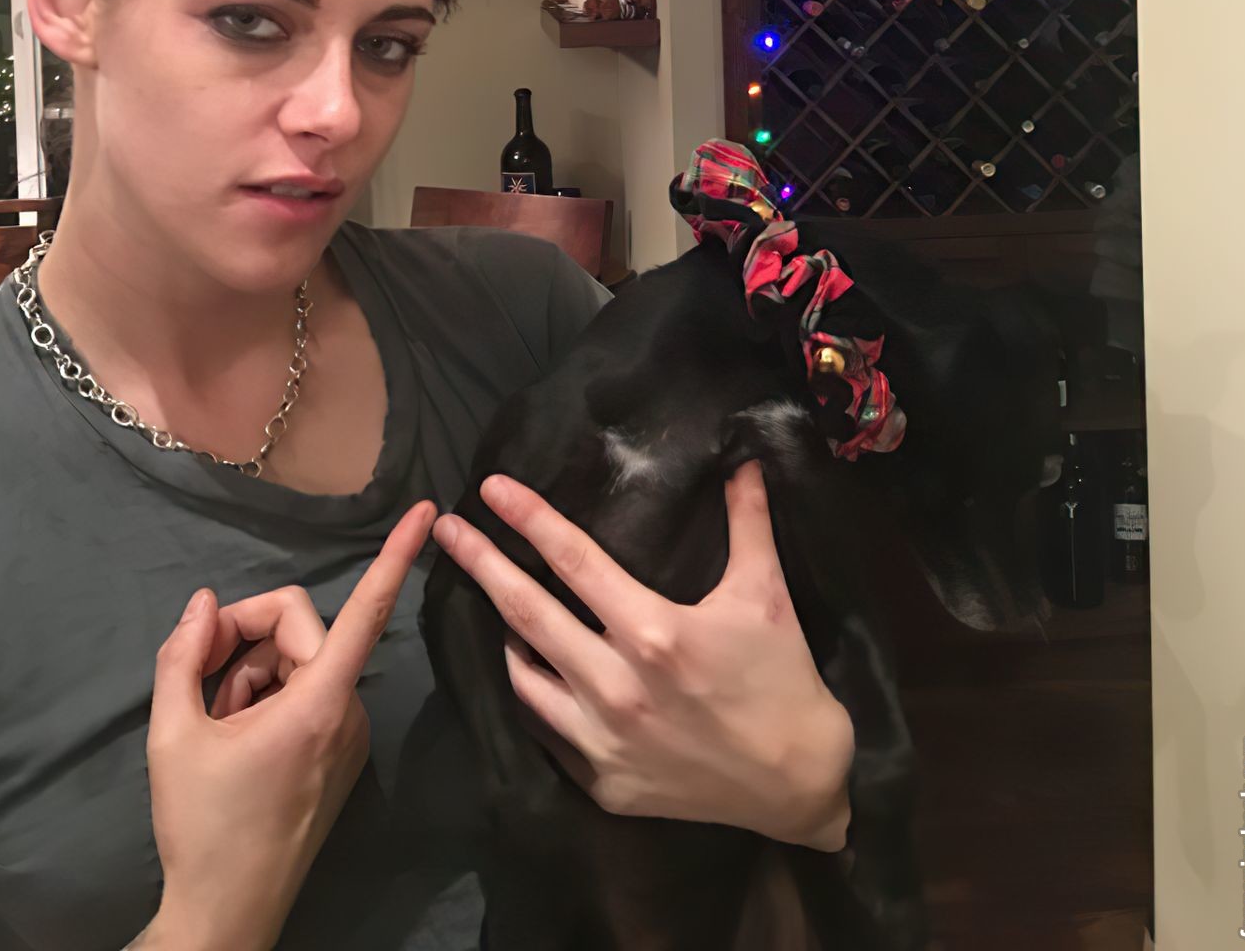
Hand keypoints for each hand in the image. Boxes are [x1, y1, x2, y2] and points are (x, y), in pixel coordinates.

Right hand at [143, 500, 434, 950]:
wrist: (226, 912)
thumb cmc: (201, 826)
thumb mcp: (172, 735)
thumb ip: (183, 656)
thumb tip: (204, 603)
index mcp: (317, 703)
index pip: (366, 612)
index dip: (396, 557)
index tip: (429, 512)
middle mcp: (347, 712)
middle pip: (299, 629)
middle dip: (245, 640)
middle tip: (197, 675)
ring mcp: (348, 735)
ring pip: (298, 661)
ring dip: (251, 675)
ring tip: (214, 722)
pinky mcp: (340, 753)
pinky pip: (306, 692)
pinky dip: (267, 698)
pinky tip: (235, 735)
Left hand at [432, 463, 851, 850]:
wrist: (798, 784)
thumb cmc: (782, 679)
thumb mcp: (767, 593)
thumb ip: (748, 522)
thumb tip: (743, 460)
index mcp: (652, 632)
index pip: (574, 562)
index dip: (529, 519)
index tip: (491, 488)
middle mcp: (615, 687)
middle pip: (526, 612)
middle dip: (480, 564)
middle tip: (446, 530)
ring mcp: (602, 741)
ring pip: (523, 675)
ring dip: (503, 631)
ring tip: (494, 600)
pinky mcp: (601, 783)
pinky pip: (547, 728)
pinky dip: (534, 690)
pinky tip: (533, 667)